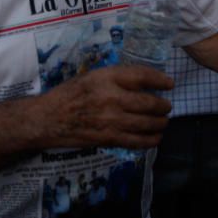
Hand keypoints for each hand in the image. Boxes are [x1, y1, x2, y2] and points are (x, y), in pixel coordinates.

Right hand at [43, 65, 173, 149]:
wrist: (48, 119)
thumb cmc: (68, 94)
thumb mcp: (90, 77)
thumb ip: (114, 79)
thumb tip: (141, 82)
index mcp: (106, 77)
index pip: (142, 76)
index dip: (160, 80)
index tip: (169, 83)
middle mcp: (111, 97)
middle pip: (149, 102)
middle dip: (163, 106)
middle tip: (166, 106)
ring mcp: (111, 120)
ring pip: (147, 123)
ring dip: (160, 123)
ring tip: (163, 121)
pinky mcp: (109, 138)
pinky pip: (137, 141)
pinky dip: (151, 140)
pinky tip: (155, 138)